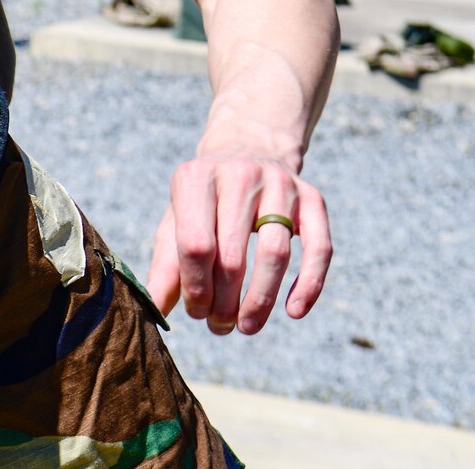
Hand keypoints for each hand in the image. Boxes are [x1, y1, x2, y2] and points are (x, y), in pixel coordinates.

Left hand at [146, 145, 331, 334]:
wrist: (248, 147)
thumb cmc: (205, 198)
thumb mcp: (177, 219)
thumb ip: (166, 263)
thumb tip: (156, 310)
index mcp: (195, 178)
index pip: (196, 244)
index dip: (197, 287)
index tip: (197, 311)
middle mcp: (238, 175)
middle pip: (233, 255)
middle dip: (226, 301)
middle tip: (220, 327)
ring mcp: (279, 183)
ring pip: (276, 253)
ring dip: (261, 300)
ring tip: (247, 326)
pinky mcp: (312, 197)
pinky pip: (318, 248)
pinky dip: (309, 284)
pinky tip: (295, 311)